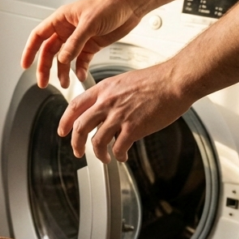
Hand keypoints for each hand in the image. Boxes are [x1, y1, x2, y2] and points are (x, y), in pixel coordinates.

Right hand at [21, 0, 143, 88]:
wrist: (131, 5)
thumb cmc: (110, 4)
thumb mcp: (89, 23)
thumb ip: (75, 43)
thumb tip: (62, 59)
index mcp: (62, 19)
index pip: (39, 36)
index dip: (30, 50)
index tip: (26, 66)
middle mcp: (67, 29)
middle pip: (49, 51)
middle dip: (45, 67)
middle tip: (44, 82)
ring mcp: (79, 38)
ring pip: (64, 59)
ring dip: (63, 71)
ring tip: (64, 84)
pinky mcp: (91, 45)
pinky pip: (81, 61)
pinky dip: (80, 69)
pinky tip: (80, 76)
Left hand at [59, 63, 195, 162]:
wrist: (175, 80)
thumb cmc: (157, 80)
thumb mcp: (124, 81)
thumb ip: (112, 95)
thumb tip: (108, 110)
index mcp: (104, 89)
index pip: (75, 106)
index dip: (66, 121)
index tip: (63, 130)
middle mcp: (107, 102)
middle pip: (80, 127)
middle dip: (76, 143)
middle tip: (78, 151)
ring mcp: (119, 115)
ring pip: (97, 141)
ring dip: (98, 154)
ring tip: (104, 158)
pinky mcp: (133, 128)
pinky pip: (118, 148)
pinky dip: (118, 155)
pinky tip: (122, 156)